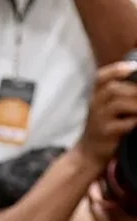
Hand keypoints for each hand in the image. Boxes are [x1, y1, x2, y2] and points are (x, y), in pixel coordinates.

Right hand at [77, 58, 136, 172]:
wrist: (88, 153)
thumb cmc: (103, 125)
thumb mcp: (105, 105)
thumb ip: (119, 91)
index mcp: (95, 95)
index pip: (101, 77)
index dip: (117, 69)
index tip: (133, 67)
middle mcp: (94, 105)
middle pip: (112, 88)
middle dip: (133, 88)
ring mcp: (98, 119)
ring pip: (117, 104)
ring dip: (135, 103)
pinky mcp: (105, 133)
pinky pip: (122, 124)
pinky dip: (133, 121)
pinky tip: (136, 122)